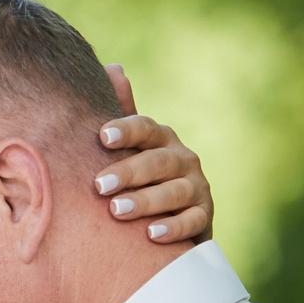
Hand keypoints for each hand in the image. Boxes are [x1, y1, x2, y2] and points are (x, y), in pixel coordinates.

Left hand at [95, 63, 212, 244]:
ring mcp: (197, 187)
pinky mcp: (204, 217)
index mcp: (161, 139)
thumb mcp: (130, 148)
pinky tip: (151, 235)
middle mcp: (183, 159)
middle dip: (129, 172)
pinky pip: (193, 221)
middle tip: (99, 185)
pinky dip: (173, 228)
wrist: (174, 221)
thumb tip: (114, 68)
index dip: (126, 130)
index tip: (103, 136)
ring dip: (145, 201)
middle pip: (158, 161)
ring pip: (175, 192)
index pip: (146, 128)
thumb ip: (122, 113)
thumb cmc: (140, 179)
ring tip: (116, 210)